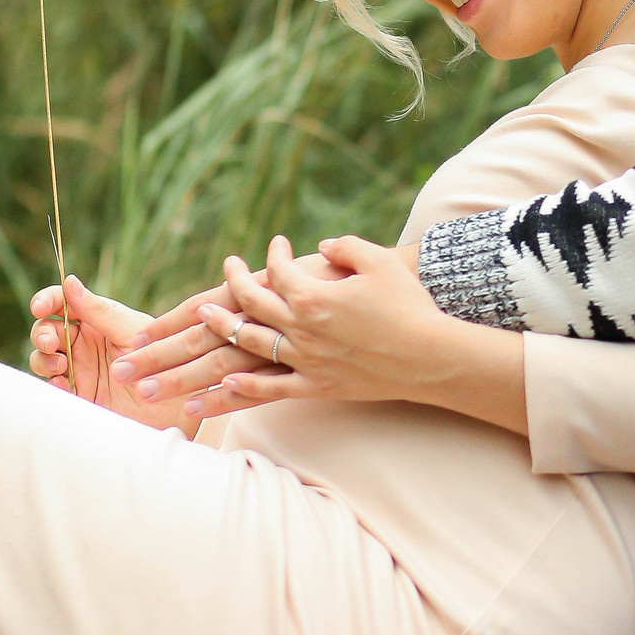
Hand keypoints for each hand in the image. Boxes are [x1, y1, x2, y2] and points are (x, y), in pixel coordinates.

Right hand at [27, 276, 201, 434]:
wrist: (179, 403)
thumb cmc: (165, 359)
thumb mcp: (133, 332)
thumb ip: (99, 312)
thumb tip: (68, 282)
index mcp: (98, 320)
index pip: (63, 303)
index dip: (47, 300)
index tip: (40, 307)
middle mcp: (84, 343)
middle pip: (46, 330)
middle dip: (42, 333)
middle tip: (53, 344)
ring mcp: (80, 370)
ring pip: (43, 358)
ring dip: (43, 359)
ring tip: (61, 366)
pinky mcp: (79, 396)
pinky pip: (54, 388)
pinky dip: (52, 385)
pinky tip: (64, 385)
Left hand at [182, 234, 521, 432]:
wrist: (429, 356)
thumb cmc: (408, 304)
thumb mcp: (379, 261)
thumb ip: (345, 247)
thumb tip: (322, 247)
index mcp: (312, 296)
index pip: (278, 271)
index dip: (273, 254)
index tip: (276, 245)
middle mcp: (300, 329)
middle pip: (252, 304)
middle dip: (235, 282)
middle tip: (229, 267)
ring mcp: (306, 361)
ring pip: (250, 344)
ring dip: (223, 328)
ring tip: (204, 317)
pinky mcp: (318, 386)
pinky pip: (272, 389)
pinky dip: (247, 385)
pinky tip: (227, 380)